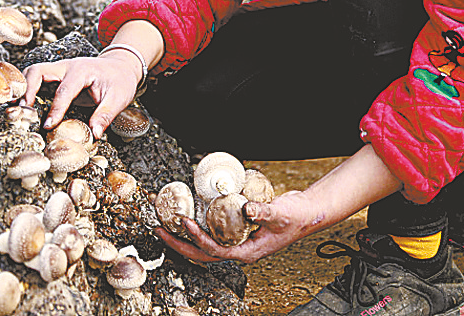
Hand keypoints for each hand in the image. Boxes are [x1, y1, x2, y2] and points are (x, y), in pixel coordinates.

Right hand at [21, 51, 139, 137]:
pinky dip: (27, 90)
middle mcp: (66, 66)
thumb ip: (105, 116)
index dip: (55, 108)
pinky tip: (23, 108)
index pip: (64, 89)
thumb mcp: (118, 99)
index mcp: (82, 71)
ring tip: (17, 110)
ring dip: (23, 89)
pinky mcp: (55, 76)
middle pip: (38, 71)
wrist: (122, 66)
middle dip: (26, 89)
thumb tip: (94, 135)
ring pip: (33, 73)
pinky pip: (36, 80)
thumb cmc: (120, 81)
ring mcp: (59, 70)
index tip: (47, 125)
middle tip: (22, 112)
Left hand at [156, 190, 321, 264]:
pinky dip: (197, 225)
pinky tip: (186, 214)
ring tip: (164, 224)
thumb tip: (247, 209)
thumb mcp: (280, 213)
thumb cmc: (295, 218)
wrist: (304, 213)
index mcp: (247, 253)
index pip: (215, 250)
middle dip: (178, 243)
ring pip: (203, 245)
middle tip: (159, 230)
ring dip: (182, 237)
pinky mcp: (234, 230)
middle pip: (201, 253)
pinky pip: (211, 231)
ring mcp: (235, 241)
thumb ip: (264, 211)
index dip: (198, 239)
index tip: (185, 223)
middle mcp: (237, 249)